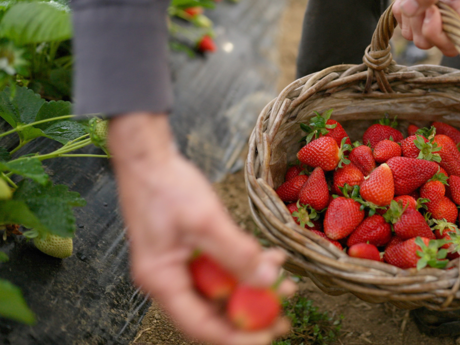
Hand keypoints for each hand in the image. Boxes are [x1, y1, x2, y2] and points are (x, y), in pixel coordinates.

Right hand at [109, 113, 294, 344]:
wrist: (148, 158)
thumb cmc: (167, 187)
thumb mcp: (206, 221)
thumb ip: (236, 254)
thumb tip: (267, 282)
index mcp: (162, 281)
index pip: (201, 326)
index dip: (237, 337)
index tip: (269, 336)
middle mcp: (168, 280)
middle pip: (213, 313)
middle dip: (251, 315)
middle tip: (284, 316)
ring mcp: (178, 266)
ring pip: (221, 291)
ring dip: (253, 288)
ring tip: (286, 282)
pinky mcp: (189, 252)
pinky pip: (221, 270)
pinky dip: (244, 266)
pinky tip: (271, 258)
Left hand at [393, 0, 459, 56]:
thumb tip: (411, 10)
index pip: (454, 43)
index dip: (437, 34)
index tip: (431, 9)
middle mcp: (454, 17)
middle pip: (431, 44)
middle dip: (418, 23)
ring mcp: (437, 16)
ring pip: (415, 36)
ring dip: (408, 16)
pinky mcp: (422, 11)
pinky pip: (406, 25)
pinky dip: (401, 11)